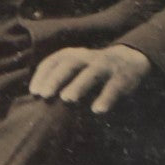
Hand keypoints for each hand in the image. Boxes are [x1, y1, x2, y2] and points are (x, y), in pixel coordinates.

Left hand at [29, 45, 150, 112]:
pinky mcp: (122, 77)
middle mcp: (89, 57)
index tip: (34, 91)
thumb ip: (60, 77)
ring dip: (79, 85)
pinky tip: (97, 110)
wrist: (131, 59)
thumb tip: (36, 97)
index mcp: (75, 55)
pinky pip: (114, 87)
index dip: (43, 74)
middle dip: (56, 78)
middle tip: (45, 95)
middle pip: (70, 63)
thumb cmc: (93, 69)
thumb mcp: (77, 67)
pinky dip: (106, 98)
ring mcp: (106, 66)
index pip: (55, 60)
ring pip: (91, 73)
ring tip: (67, 98)